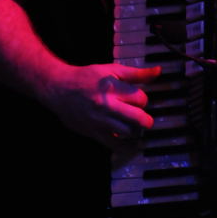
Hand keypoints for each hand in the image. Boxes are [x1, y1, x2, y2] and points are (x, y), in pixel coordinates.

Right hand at [46, 62, 161, 147]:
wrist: (58, 89)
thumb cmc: (86, 77)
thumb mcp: (111, 70)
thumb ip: (136, 74)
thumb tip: (158, 71)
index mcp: (113, 88)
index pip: (141, 99)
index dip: (142, 100)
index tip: (137, 100)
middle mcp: (107, 106)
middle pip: (139, 118)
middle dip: (146, 120)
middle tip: (145, 119)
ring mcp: (99, 121)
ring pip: (128, 132)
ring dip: (135, 131)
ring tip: (134, 126)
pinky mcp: (93, 132)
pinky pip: (115, 145)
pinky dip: (126, 146)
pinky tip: (131, 144)